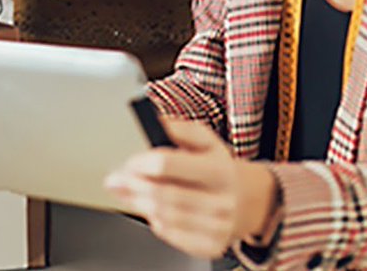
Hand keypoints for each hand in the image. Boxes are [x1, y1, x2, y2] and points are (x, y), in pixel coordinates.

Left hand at [105, 119, 278, 259]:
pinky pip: (170, 235)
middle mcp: (221, 200)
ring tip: (127, 192)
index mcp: (219, 170)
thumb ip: (183, 129)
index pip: (167, 164)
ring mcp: (216, 227)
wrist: (250, 201)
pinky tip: (151, 210)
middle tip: (116, 179)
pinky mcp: (210, 246)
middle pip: (161, 194)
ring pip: (162, 216)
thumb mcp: (209, 142)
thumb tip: (159, 120)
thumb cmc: (220, 169)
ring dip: (137, 203)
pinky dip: (154, 221)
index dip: (141, 162)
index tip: (128, 162)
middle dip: (132, 185)